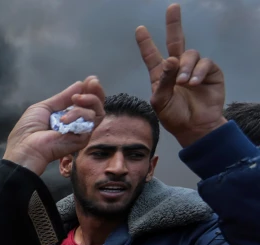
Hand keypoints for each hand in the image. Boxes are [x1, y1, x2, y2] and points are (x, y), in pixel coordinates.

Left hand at [3, 77, 105, 174]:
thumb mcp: (45, 107)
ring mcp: (81, 132)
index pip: (85, 103)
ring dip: (88, 100)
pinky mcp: (83, 138)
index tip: (90, 80)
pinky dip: (80, 113)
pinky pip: (91, 120)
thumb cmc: (28, 130)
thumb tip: (79, 84)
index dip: (90, 91)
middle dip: (96, 92)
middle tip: (92, 82)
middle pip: (96, 107)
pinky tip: (65, 117)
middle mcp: (76, 124)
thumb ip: (62, 98)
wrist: (25, 147)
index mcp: (66, 117)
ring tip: (76, 99)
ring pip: (97, 112)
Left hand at [136, 4, 226, 146]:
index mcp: (161, 75)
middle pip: (175, 41)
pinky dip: (199, 72)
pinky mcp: (210, 72)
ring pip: (190, 54)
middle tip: (172, 7)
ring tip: (184, 83)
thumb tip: (171, 59)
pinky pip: (205, 62)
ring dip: (186, 67)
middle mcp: (177, 68)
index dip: (146, 43)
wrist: (194, 127)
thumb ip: (164, 81)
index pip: (152, 56)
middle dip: (174, 24)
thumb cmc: (174, 116)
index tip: (140, 29)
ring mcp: (194, 68)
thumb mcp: (161, 101)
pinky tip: (194, 83)